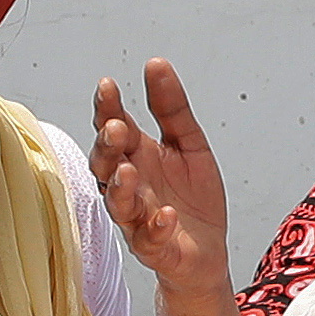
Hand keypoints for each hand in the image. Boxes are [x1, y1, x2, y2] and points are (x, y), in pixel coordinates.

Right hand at [92, 58, 233, 299]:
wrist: (208, 250)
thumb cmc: (191, 197)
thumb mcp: (189, 144)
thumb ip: (172, 108)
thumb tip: (156, 65)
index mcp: (136, 156)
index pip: (114, 128)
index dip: (108, 109)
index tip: (108, 86)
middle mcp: (129, 186)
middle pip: (106, 164)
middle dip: (108, 147)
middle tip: (116, 129)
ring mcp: (138, 219)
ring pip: (119, 204)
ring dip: (122, 187)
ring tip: (129, 171)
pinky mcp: (155, 248)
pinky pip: (149, 239)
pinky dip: (155, 227)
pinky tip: (165, 214)